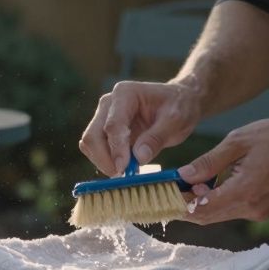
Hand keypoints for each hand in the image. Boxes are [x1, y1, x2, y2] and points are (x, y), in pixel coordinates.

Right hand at [79, 80, 202, 175]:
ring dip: (103, 162)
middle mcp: (109, 104)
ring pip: (90, 144)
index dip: (116, 149)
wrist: (179, 102)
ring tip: (126, 172)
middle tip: (122, 176)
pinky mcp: (105, 131)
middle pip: (93, 135)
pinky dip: (105, 161)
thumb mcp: (175, 120)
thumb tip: (139, 158)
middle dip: (105, 159)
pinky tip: (123, 168)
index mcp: (125, 93)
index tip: (124, 169)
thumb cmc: (178, 107)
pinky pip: (96, 149)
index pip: (112, 125)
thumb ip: (156, 138)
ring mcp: (104, 117)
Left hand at [179, 115, 268, 223]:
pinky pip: (231, 210)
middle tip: (171, 186)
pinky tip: (212, 183)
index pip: (201, 209)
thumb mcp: (237, 141)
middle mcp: (251, 208)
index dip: (179, 204)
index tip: (163, 193)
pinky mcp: (261, 210)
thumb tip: (183, 175)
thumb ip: (209, 162)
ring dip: (201, 202)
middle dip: (186, 204)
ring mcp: (257, 212)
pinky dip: (217, 200)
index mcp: (244, 192)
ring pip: (218, 214)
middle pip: (207, 217)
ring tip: (193, 179)